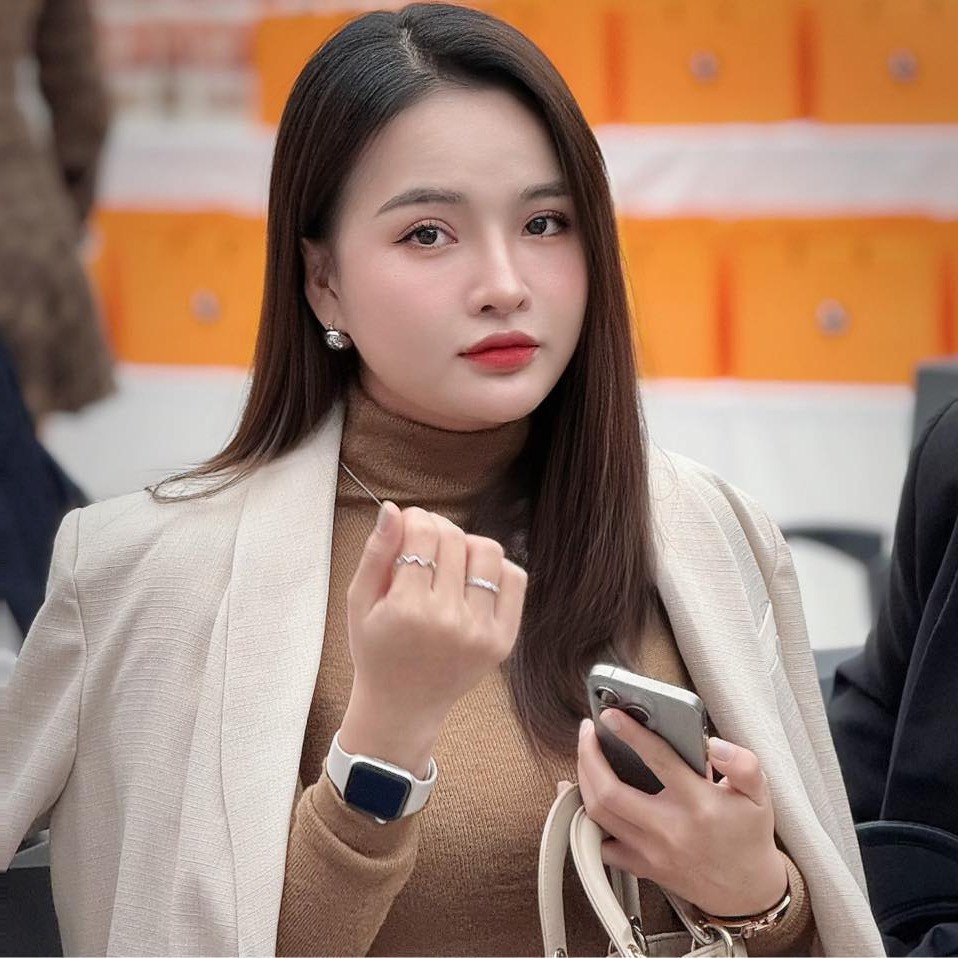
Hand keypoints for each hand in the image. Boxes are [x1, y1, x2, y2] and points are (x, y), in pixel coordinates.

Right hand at [339, 503, 526, 775]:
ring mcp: (480, 632)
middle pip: (455, 539)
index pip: (423, 534)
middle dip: (437, 528)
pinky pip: (514, 579)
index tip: (408, 524)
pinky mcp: (503, 640)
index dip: (415, 518)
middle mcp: (448, 621)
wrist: (402, 705)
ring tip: (451, 560)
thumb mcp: (359, 602)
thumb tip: (393, 509)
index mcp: (407, 609)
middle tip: (425, 540)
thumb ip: (376, 553)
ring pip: (488, 552)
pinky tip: (473, 579)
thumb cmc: (376, 649)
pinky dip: (496, 569)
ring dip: (468, 545)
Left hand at [577, 711, 786, 917]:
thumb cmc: (748, 837)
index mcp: (698, 804)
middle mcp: (669, 829)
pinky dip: (583, 819)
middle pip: (611, 792)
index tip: (611, 715)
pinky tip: (577, 796)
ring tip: (584, 753)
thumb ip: (743, 764)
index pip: (658, 760)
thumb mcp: (759, 795)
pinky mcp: (641, 866)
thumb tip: (714, 745)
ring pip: (598, 815)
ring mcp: (651, 851)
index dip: (630, 733)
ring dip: (583, 779)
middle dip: (589, 755)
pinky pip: (599, 845)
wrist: (747, 894)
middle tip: (587, 730)